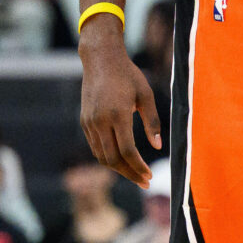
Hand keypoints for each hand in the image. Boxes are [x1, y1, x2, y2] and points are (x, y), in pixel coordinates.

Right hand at [79, 32, 162, 187]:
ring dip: (118, 169)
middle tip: (145, 182)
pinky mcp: (84, 122)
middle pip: (113, 159)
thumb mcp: (146, 95)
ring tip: (135, 174)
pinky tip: (122, 160)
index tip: (149, 176)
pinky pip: (95, 147)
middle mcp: (100, 121)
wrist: (100, 60)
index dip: (139, 167)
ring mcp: (89, 122)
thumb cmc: (128, 75)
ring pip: (102, 156)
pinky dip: (108, 157)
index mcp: (117, 114)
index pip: (127, 151)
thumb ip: (152, 122)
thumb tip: (158, 146)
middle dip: (130, 174)